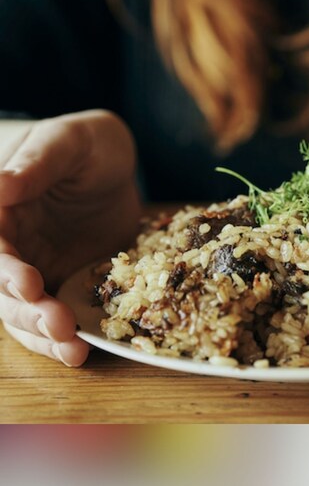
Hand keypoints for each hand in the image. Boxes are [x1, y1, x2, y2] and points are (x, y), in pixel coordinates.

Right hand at [0, 110, 140, 364]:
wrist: (113, 165)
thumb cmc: (88, 144)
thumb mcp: (69, 142)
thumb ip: (38, 163)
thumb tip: (1, 185)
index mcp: (0, 209)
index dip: (5, 268)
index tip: (29, 282)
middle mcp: (10, 245)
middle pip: (2, 288)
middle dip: (26, 309)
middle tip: (58, 322)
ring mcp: (35, 268)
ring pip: (24, 311)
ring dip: (43, 334)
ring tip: (73, 348)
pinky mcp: (65, 284)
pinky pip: (57, 316)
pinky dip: (64, 338)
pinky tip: (81, 351)